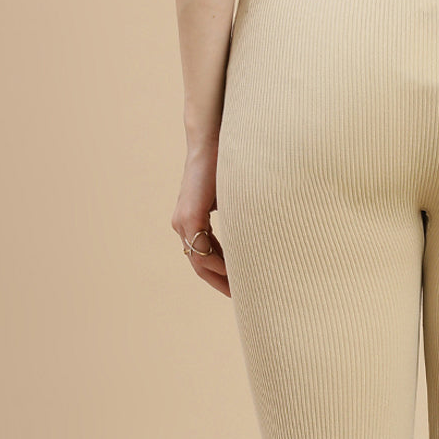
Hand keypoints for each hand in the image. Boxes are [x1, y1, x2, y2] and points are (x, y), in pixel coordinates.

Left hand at [172, 142, 229, 296]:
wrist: (213, 140)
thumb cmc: (226, 163)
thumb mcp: (232, 198)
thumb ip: (237, 216)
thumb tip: (256, 231)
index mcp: (193, 220)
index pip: (205, 256)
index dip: (221, 274)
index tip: (239, 286)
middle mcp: (183, 224)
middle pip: (199, 265)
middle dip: (220, 283)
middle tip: (239, 298)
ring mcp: (183, 221)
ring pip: (199, 261)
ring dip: (220, 277)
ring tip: (240, 289)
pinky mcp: (189, 217)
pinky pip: (201, 251)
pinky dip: (217, 264)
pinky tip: (233, 272)